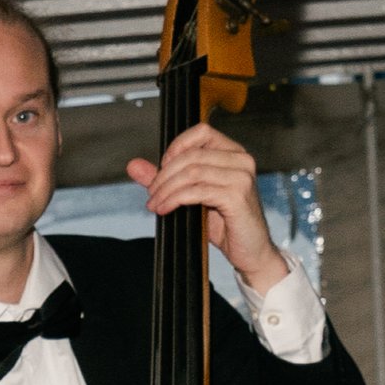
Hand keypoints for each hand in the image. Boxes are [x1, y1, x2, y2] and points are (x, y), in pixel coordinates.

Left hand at [125, 124, 286, 294]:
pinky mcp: (237, 196)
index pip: (202, 131)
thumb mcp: (192, 197)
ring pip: (191, 172)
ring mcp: (241, 177)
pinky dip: (175, 200)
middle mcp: (241, 160)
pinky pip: (196, 191)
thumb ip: (165, 179)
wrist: (251, 252)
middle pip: (192, 155)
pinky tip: (165, 209)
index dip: (176, 147)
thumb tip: (133, 166)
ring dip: (166, 189)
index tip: (161, 169)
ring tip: (155, 204)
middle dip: (164, 175)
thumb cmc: (226, 224)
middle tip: (151, 194)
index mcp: (234, 153)